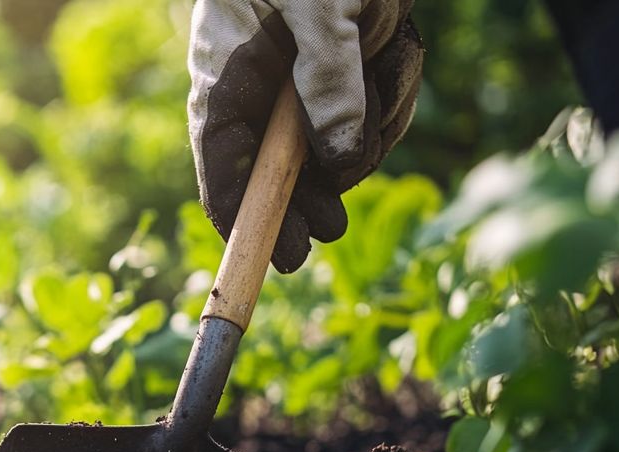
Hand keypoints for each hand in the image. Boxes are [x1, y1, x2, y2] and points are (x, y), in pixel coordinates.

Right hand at [189, 0, 423, 271]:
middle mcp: (260, 96)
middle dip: (312, 200)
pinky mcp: (343, 81)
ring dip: (375, 122)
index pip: (223, 171)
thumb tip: (342, 158)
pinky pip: (372, 116)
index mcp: (228, 84)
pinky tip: (395, 49)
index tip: (273, 260)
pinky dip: (393, 94)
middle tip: (332, 230)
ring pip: (337, 148)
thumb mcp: (318, 11)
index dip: (246, 223)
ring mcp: (302, 92)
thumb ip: (328, 79)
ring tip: (387, 55)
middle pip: (281, 178)